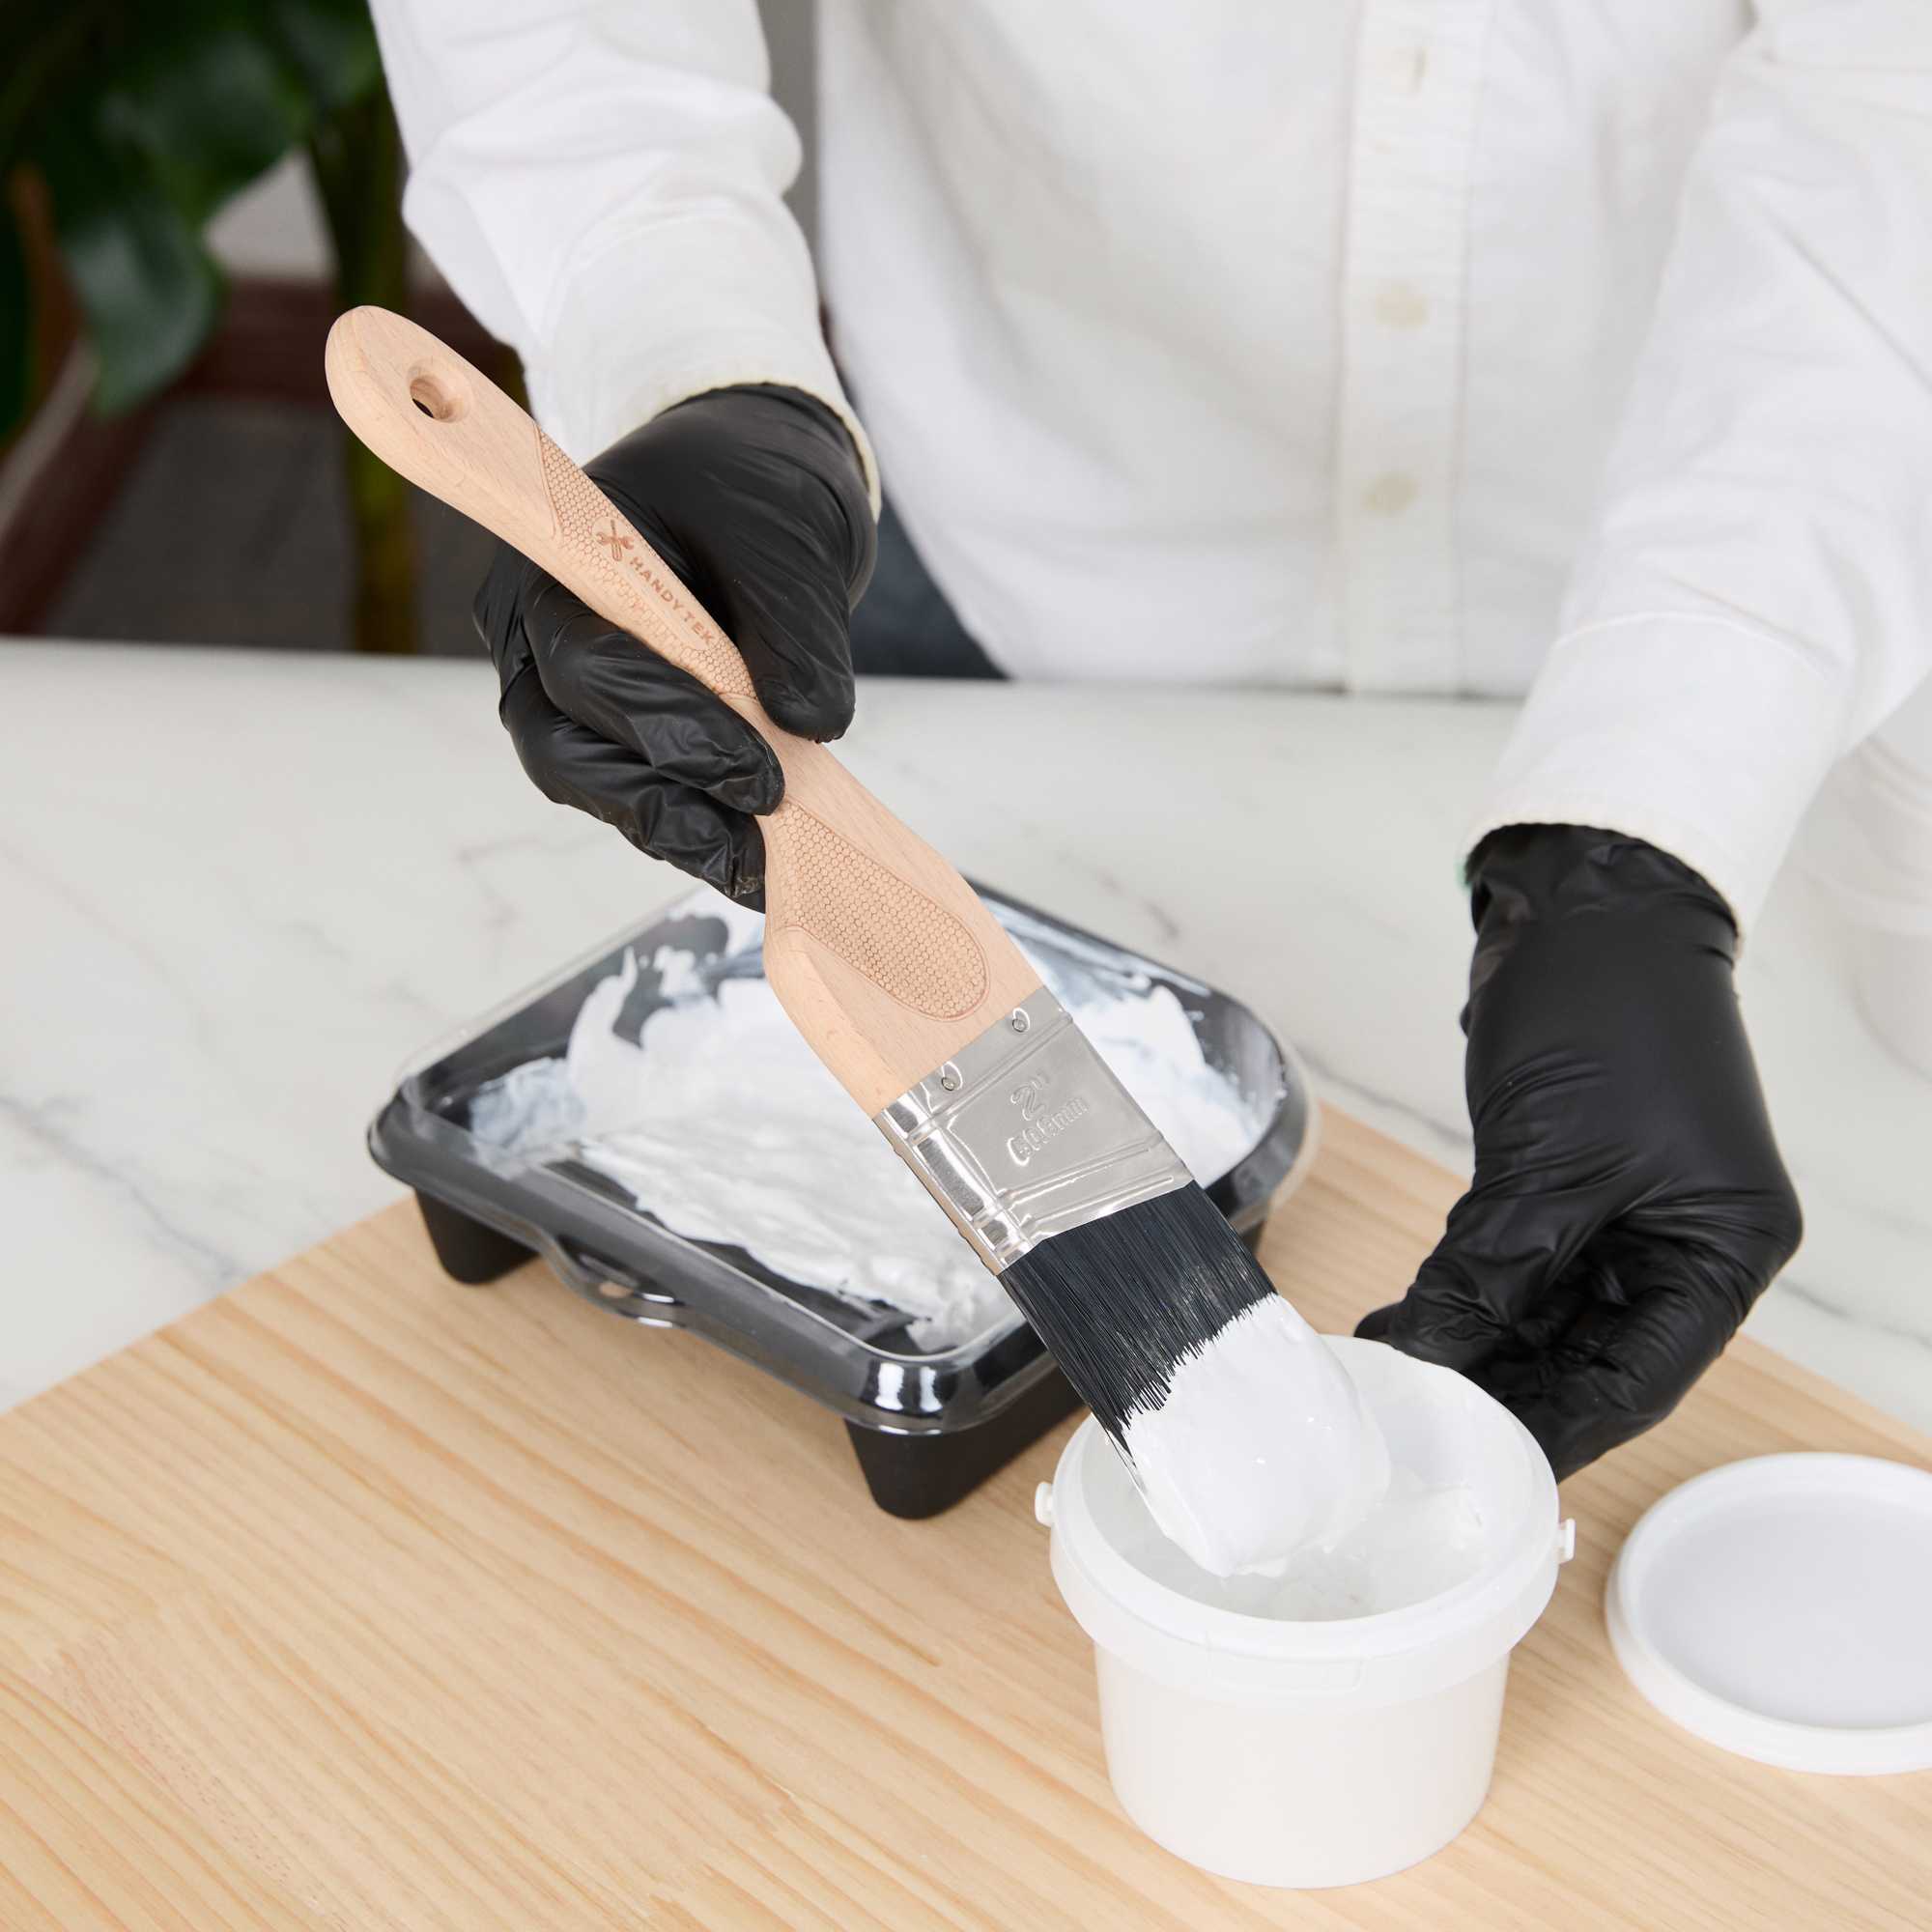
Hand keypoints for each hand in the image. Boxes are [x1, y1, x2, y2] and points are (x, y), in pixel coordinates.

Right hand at [475, 385, 874, 904]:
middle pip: (563, 747)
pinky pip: (638, 797)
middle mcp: (535, 638)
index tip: (760, 773)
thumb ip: (796, 624)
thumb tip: (811, 724)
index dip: (666, 726)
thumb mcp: (788, 534)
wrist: (750, 490)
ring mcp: (565, 696)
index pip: (585, 662)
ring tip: (764, 868)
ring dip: (679, 833)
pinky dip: (697, 830)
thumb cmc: (748, 488)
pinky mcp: (613, 737)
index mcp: (556, 565)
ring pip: (596, 789)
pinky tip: (758, 860)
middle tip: (759, 837)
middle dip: (661, 802)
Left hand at [1358, 824, 1801, 1478]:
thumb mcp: (1547, 1164)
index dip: (1555, 1428)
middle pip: (1586, 1356)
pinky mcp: (1565, 1186)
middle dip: (1500, 1391)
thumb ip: (1486, 1272)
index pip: (1636, 1379)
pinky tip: (1404, 1324)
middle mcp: (1681, 1244)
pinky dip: (1461, 1295)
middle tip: (1412, 1430)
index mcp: (1722, 1252)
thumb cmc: (1606, 1012)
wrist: (1583, 905)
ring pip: (1541, 1317)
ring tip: (1390, 1382)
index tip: (1476, 1466)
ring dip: (1469, 1348)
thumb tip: (1421, 1358)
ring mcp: (1622, 1216)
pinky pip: (1512, 1267)